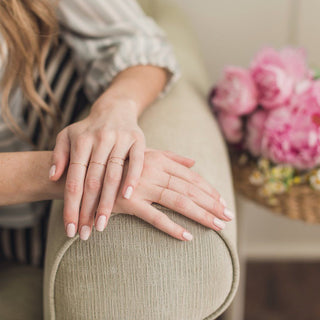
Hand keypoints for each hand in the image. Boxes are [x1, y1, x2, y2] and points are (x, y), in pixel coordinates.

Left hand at [49, 96, 145, 239]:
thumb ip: (58, 155)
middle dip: (88, 210)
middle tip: (86, 233)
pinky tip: (128, 197)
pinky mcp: (137, 140)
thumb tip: (53, 177)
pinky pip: (136, 162)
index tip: (70, 228)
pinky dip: (132, 179)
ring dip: (107, 202)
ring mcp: (119, 139)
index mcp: (80, 141)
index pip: (74, 179)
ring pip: (112, 175)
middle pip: (92, 181)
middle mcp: (99, 140)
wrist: (115, 109)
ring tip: (102, 224)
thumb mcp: (68, 135)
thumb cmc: (89, 128)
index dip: (71, 205)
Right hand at [92, 148, 233, 240]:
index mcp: (158, 160)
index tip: (222, 202)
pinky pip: (154, 217)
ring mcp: (141, 187)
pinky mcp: (128, 203)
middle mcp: (152, 171)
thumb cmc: (119, 164)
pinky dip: (171, 227)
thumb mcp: (144, 154)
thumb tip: (193, 161)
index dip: (209, 190)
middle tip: (228, 217)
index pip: (190, 177)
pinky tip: (187, 237)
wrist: (87, 172)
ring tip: (217, 226)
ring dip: (200, 215)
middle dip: (211, 204)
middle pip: (189, 190)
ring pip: (178, 201)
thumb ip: (170, 157)